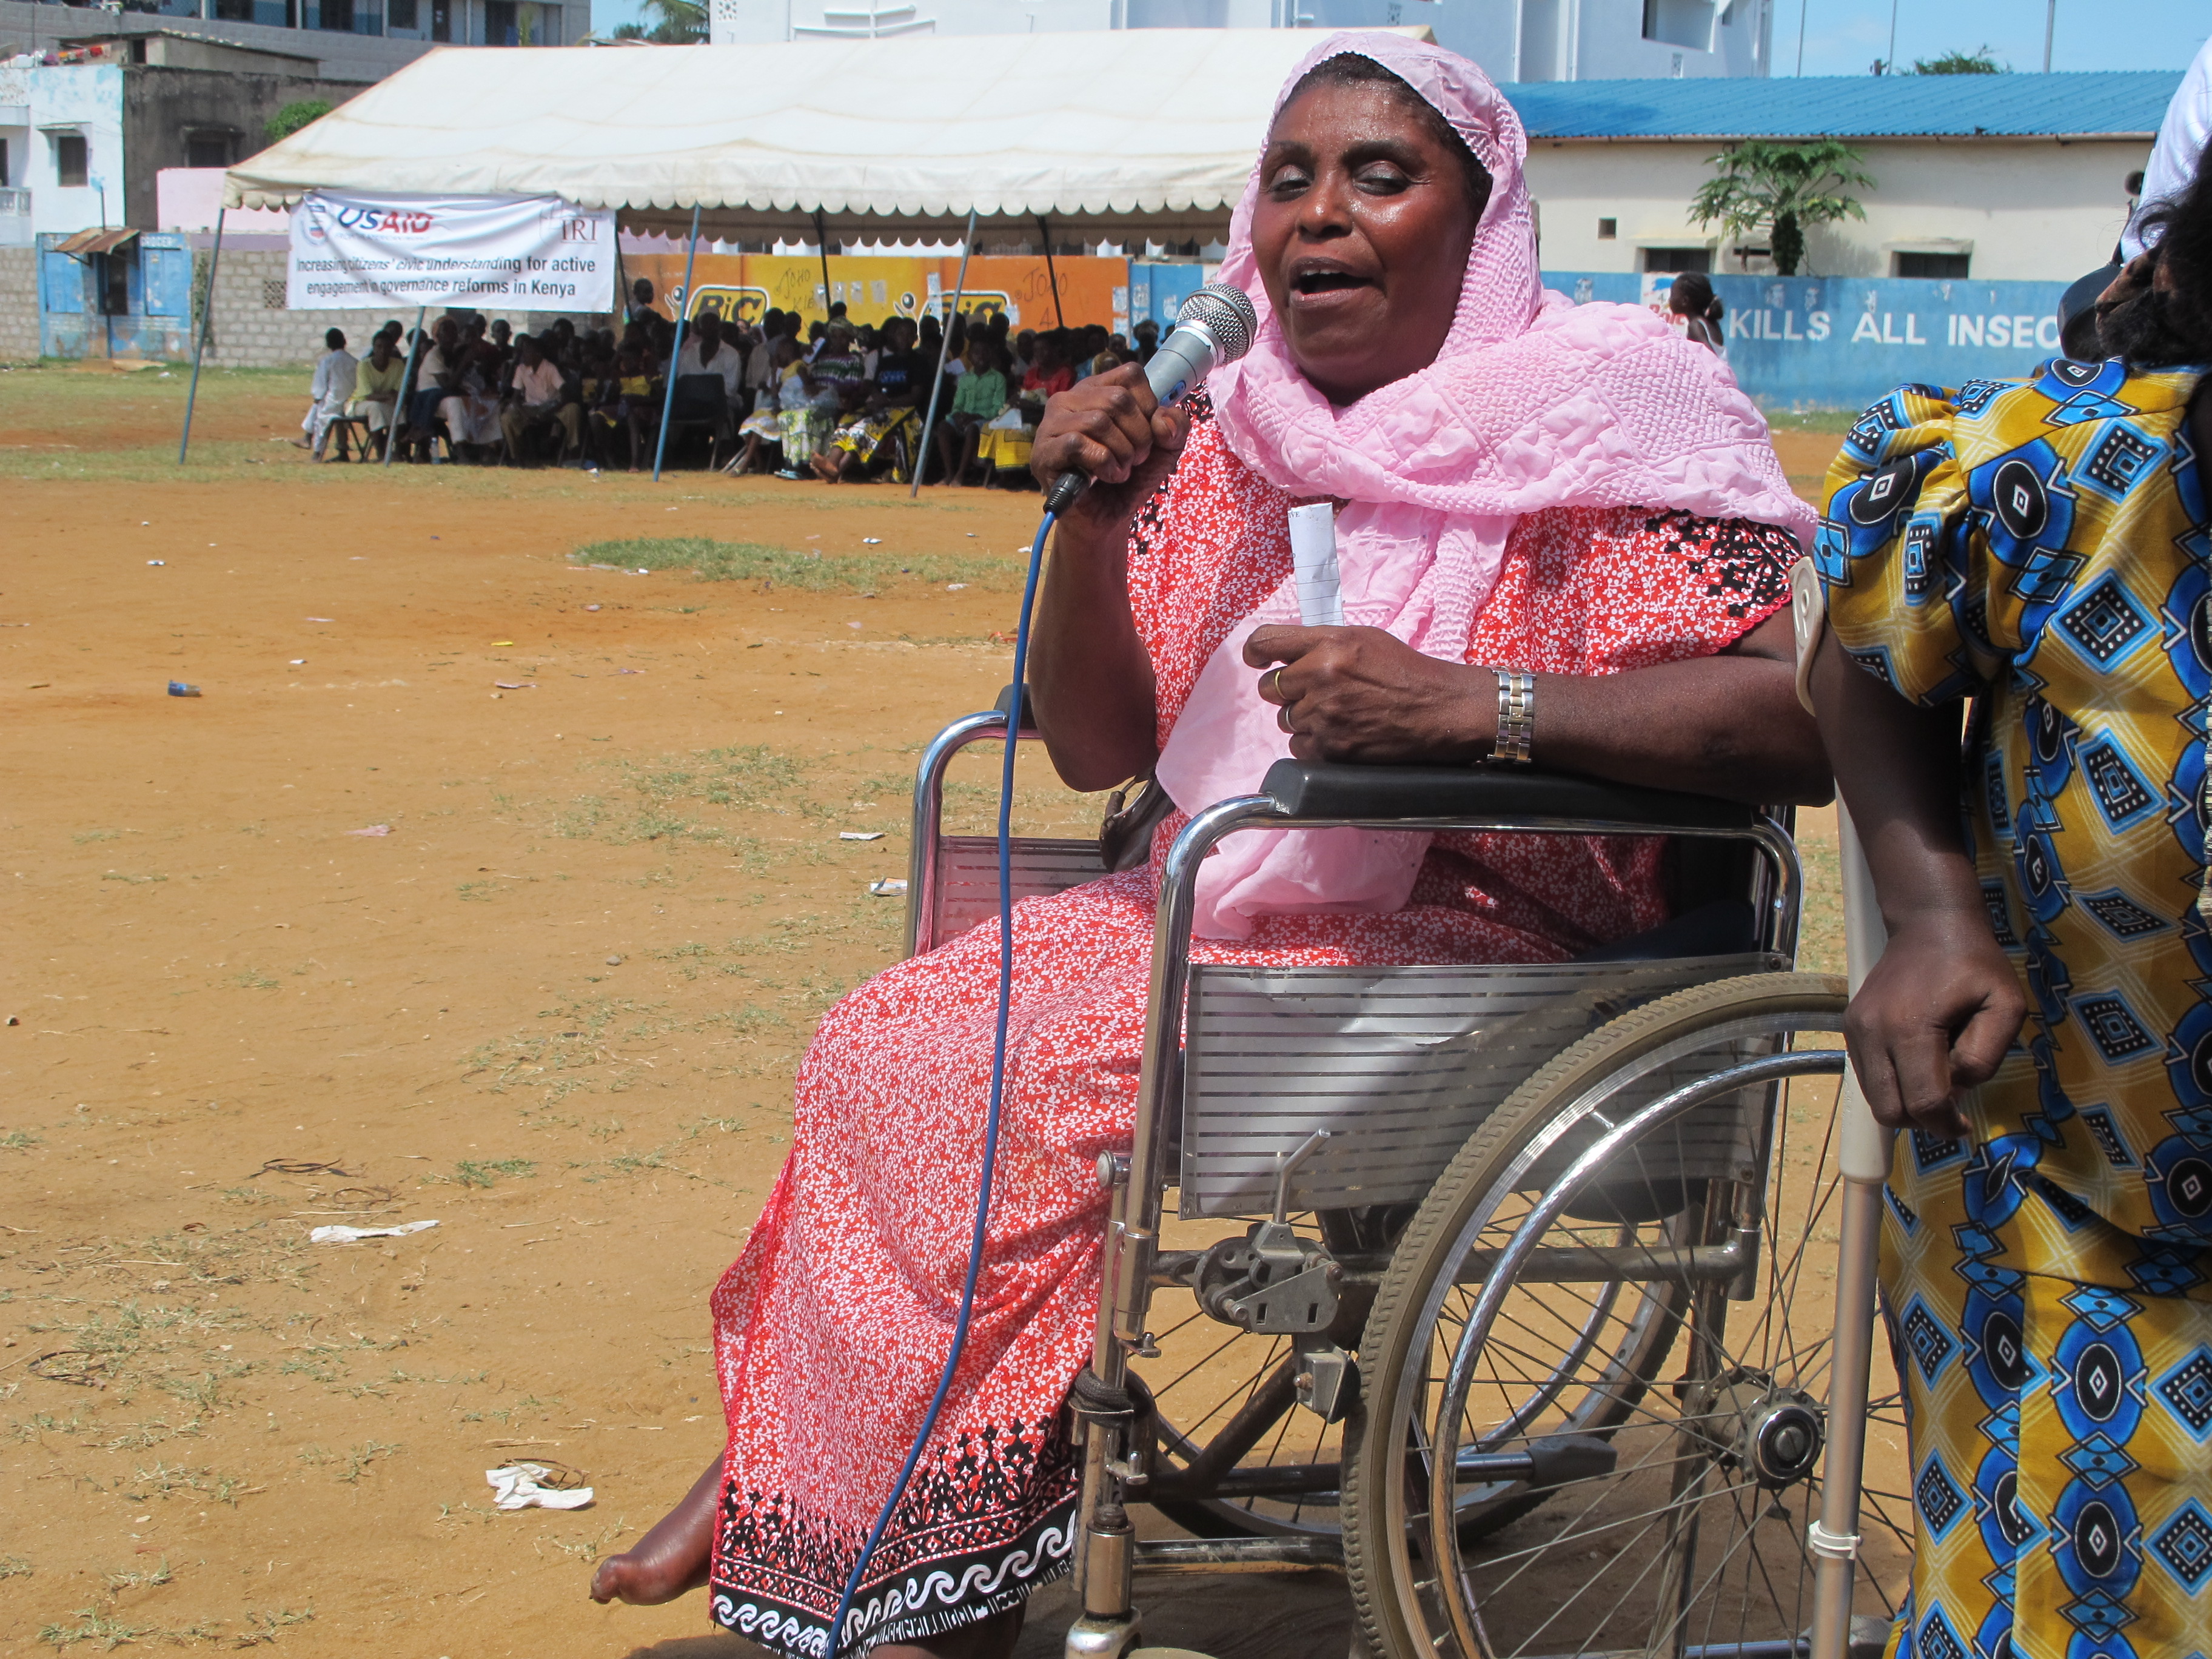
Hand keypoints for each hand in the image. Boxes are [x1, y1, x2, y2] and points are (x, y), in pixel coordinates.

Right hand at [1030, 362, 1187, 530]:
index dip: (1149, 405)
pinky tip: (1106, 477)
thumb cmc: (1129, 478)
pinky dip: (1104, 465)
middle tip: (1136, 459)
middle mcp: (1070, 399)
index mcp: (1097, 389)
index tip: (1148, 434)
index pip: (1130, 375)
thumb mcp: (1164, 449)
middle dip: (1139, 436)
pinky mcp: (1044, 452)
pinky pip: (1078, 444)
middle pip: (1117, 399)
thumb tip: (1162, 421)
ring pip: (1098, 421)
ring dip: (1123, 453)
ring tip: (1121, 470)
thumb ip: (1176, 426)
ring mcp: (1051, 424)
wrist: (1106, 519)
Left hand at [1247, 625, 1487, 763]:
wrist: (1439, 710)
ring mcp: (1324, 715)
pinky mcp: (1331, 748)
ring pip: (1285, 720)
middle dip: (1287, 691)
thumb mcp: (1364, 638)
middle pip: (1270, 688)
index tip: (1258, 661)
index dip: (1255, 653)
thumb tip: (1282, 654)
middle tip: (1315, 692)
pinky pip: (1298, 747)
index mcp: (1328, 644)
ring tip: (1338, 713)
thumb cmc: (1405, 671)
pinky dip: (1314, 743)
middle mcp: (1321, 677)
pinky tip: (1340, 734)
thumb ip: (1320, 642)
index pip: (1265, 643)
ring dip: (1303, 718)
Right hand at [1843, 910, 2025, 1136]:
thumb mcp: (2005, 1007)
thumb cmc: (1974, 963)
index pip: (1923, 1101)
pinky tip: (1916, 1065)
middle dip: (1922, 1121)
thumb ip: (1985, 1056)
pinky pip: (1868, 1076)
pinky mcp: (1851, 1027)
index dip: (1946, 1125)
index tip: (1965, 1126)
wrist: (1929, 923)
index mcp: (1911, 1028)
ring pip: (1875, 1098)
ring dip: (1905, 1104)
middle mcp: (1873, 1032)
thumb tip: (1956, 1088)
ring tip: (1934, 1082)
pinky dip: (1892, 1084)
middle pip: (1889, 1110)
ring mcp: (1856, 1030)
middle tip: (1949, 1109)